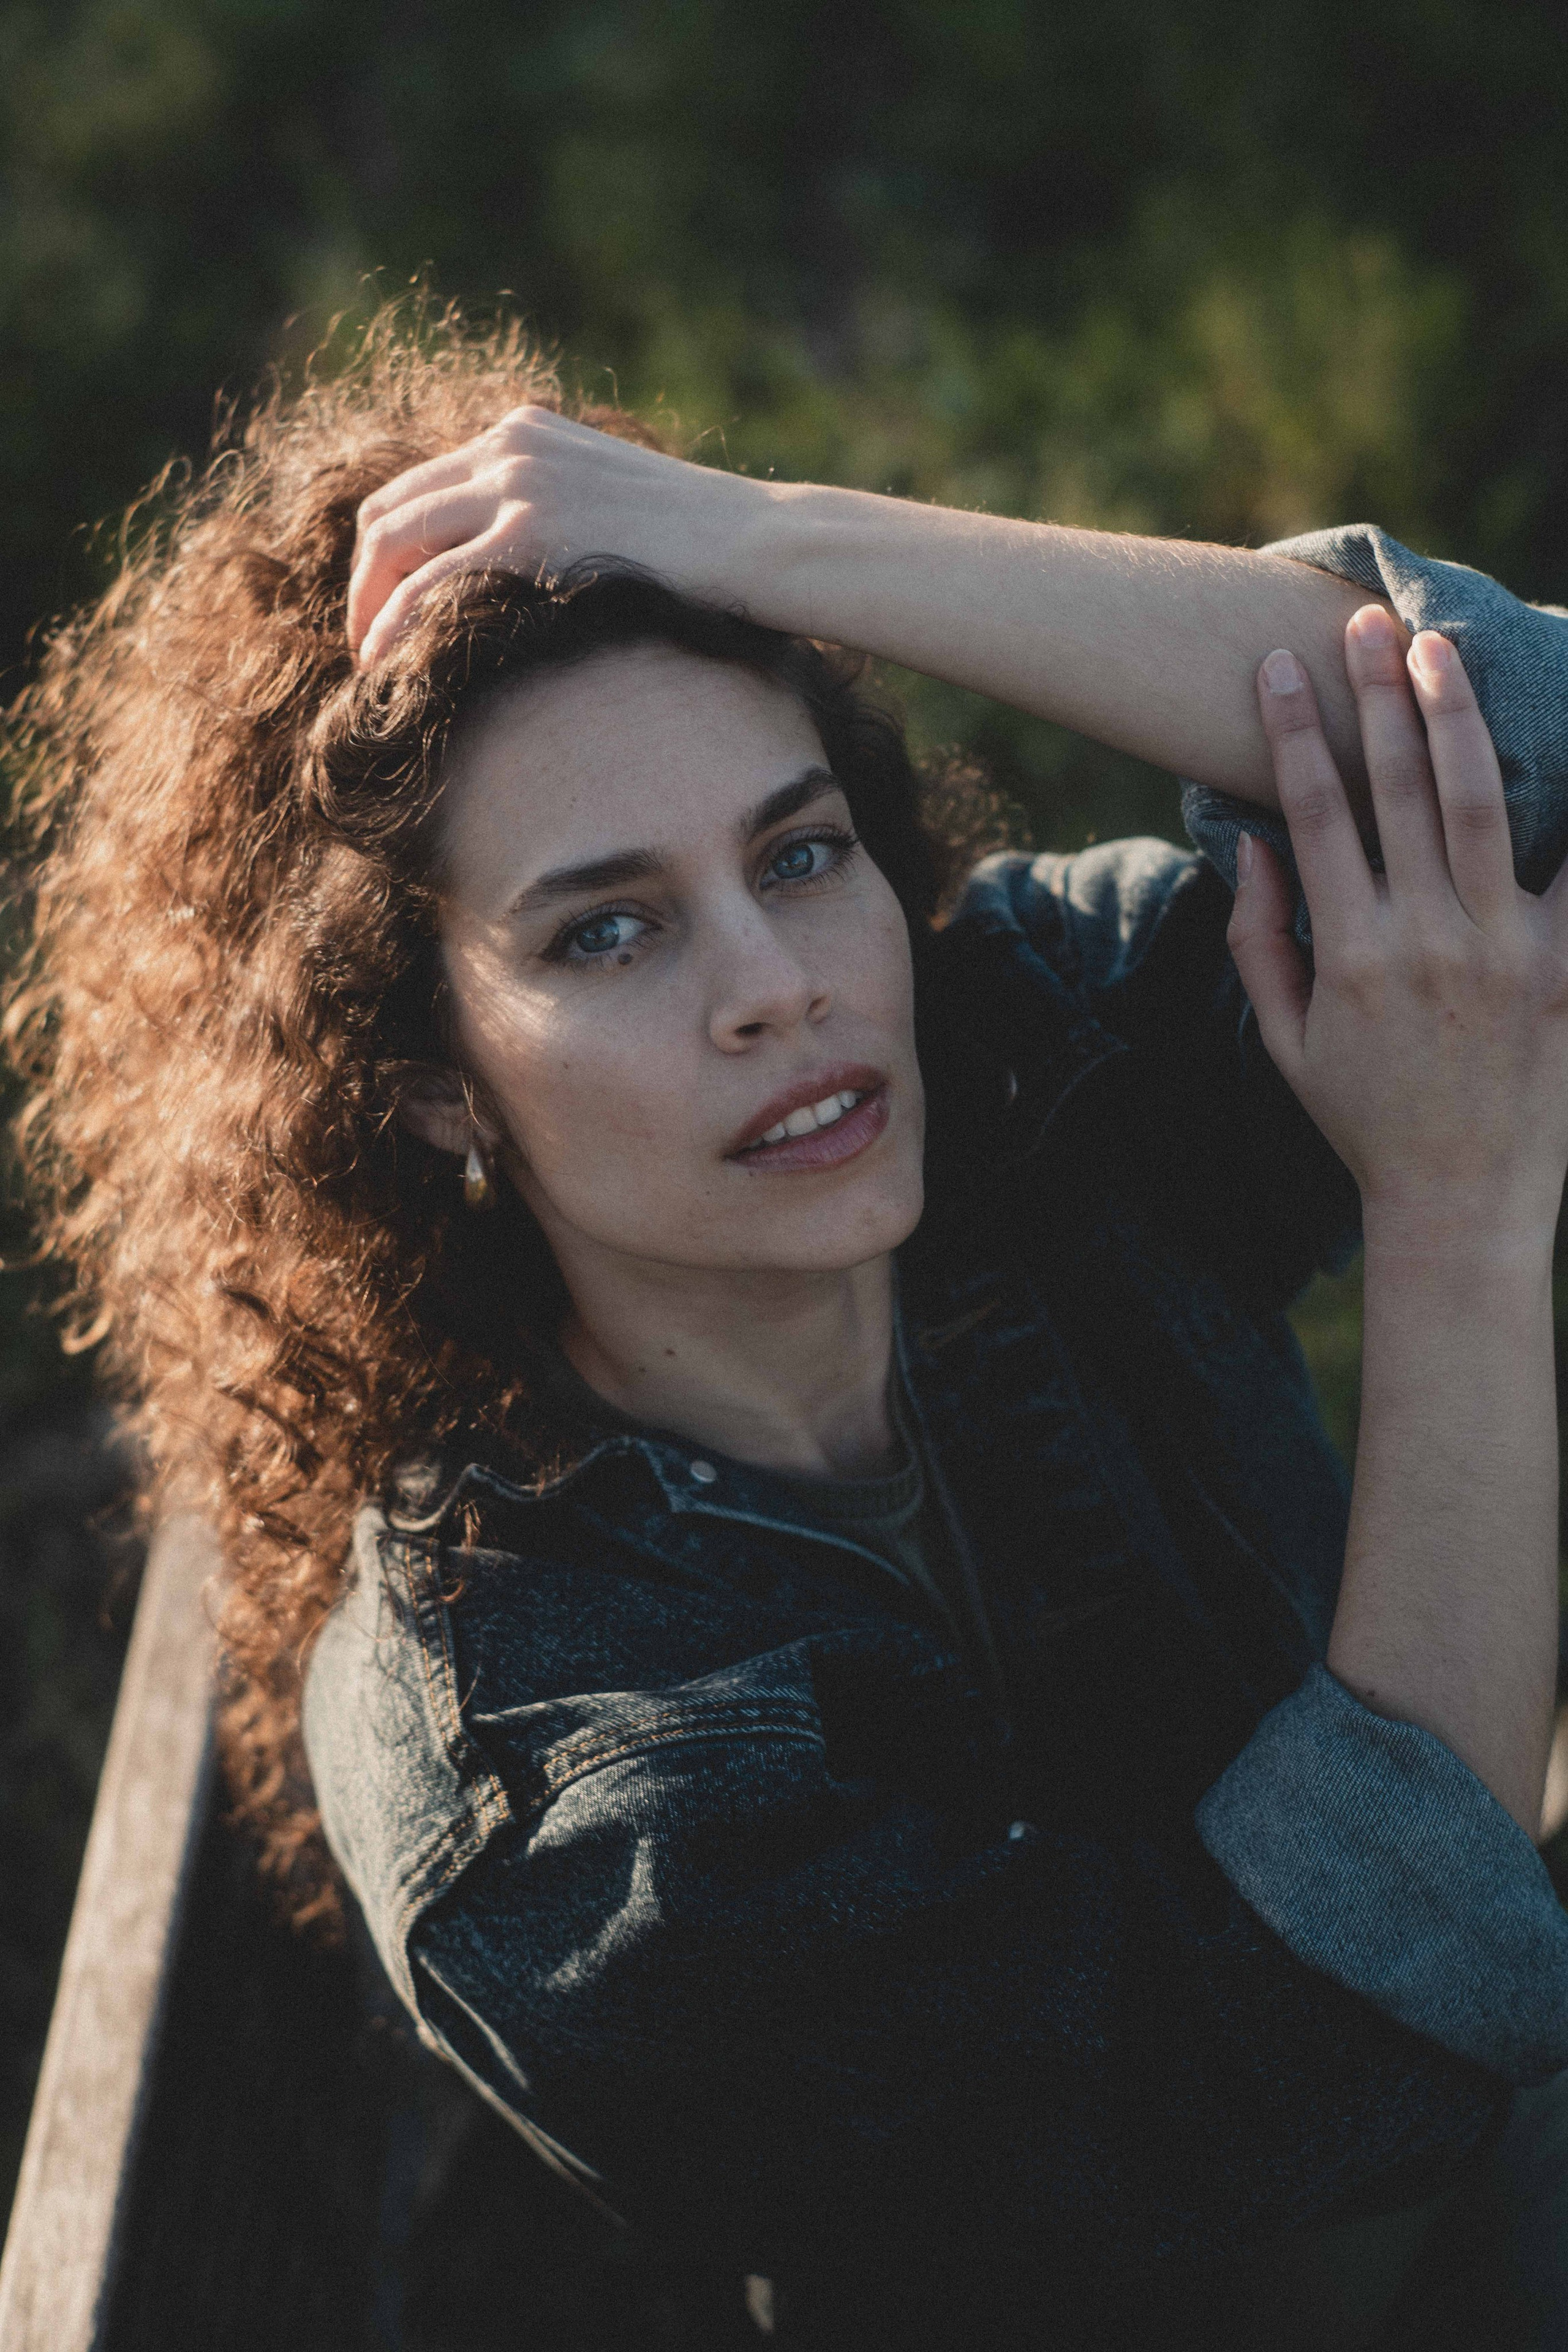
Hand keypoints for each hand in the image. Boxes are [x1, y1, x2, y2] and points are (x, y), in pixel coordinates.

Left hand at [347, 406, 760, 664]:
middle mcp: (510, 444)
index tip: (386, 605)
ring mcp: (517, 482)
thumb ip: (556, 519)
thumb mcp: (611, 511)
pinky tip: (383, 663)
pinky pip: (426, 580)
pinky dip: (391, 622)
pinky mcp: (528, 531)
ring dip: (367, 602)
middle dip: (366, 578)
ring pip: (393, 538)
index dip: (389, 551)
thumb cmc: (702, 549)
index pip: (423, 486)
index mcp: (525, 433)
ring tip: (367, 659)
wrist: (754, 544)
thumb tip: (519, 577)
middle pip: (392, 508)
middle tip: (365, 639)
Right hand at [1227, 604, 1567, 1254]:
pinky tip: (1557, 741)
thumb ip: (1261, 944)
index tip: (1277, 668)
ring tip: (1438, 650)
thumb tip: (1252, 850)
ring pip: (1483, 803)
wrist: (1461, 1199)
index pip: (1316, 814)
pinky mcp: (1564, 968)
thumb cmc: (1365, 1118)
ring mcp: (1504, 950)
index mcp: (1352, 955)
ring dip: (1456, 718)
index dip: (1294, 733)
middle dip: (1376, 695)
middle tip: (1362, 624)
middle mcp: (1428, 940)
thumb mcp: (1287, 1041)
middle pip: (1400, 789)